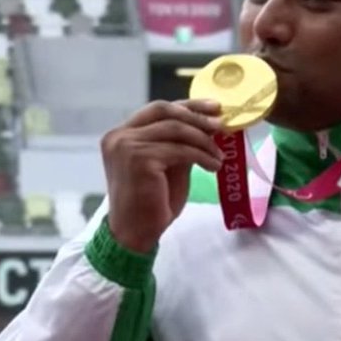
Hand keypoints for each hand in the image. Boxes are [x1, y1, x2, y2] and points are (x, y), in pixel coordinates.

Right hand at [100, 99, 223, 253]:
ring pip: (175, 129)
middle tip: (221, 125)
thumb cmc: (151, 204)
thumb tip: (207, 125)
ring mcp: (126, 146)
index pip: (158, 110)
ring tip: (219, 155)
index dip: (187, 106)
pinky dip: (201, 156)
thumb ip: (179, 144)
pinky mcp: (139, 159)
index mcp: (121, 134)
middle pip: (164, 111)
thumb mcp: (168, 166)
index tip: (213, 107)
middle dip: (196, 115)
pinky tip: (214, 166)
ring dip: (203, 140)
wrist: (135, 234)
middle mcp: (119, 136)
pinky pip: (180, 150)